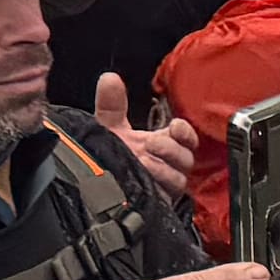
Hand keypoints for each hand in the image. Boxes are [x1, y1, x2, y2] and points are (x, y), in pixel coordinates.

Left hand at [89, 73, 199, 202]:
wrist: (93, 183)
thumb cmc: (109, 152)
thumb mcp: (109, 126)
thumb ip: (111, 104)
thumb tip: (109, 78)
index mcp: (163, 143)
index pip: (186, 138)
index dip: (185, 132)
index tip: (175, 126)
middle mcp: (168, 164)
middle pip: (187, 158)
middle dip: (173, 149)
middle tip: (152, 143)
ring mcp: (163, 184)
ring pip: (179, 178)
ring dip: (163, 168)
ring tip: (143, 160)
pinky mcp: (157, 201)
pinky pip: (166, 195)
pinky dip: (157, 184)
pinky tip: (143, 177)